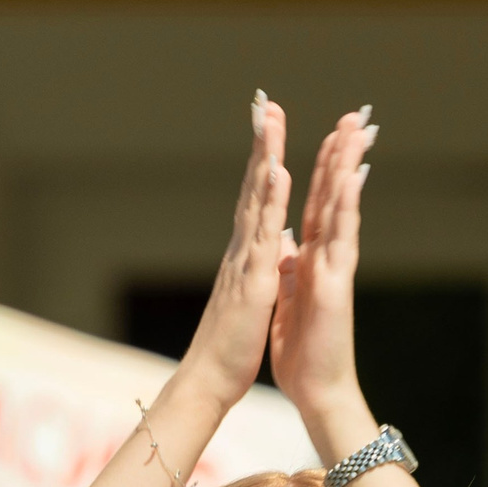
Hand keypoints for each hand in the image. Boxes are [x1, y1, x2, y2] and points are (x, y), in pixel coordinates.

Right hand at [178, 92, 291, 402]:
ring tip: (271, 120)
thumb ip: (254, 271)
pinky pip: (263, 234)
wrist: (209, 382)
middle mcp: (241, 251)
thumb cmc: (229, 346)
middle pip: (253, 188)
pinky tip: (278, 172)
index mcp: (246, 257)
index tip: (271, 131)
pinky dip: (271, 201)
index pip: (257, 202)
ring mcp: (244, 262)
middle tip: (266, 104)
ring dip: (265, 158)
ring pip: (256, 201)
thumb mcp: (248, 301)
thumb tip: (264, 250)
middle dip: (262, 145)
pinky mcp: (252, 281)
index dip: (265, 165)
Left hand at [270, 110, 378, 446]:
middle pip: (336, 195)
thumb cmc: (305, 350)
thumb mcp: (290, 299)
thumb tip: (291, 247)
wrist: (317, 388)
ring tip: (356, 133)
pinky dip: (345, 208)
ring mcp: (337, 268)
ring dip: (349, 168)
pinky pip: (342, 239)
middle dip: (344, 154)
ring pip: (344, 208)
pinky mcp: (337, 284)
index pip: (318, 203)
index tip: (331, 133)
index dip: (323, 167)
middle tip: (355, 116)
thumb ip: (292, 269)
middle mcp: (329, 256)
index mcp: (312, 258)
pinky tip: (350, 180)